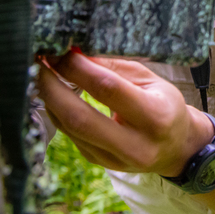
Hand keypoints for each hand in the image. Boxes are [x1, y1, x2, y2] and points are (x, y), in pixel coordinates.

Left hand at [35, 53, 213, 176]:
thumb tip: (74, 51)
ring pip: (70, 129)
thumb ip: (113, 66)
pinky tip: (53, 93)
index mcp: (155, 117)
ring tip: (41, 74)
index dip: (78, 68)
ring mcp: (115, 159)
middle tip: (38, 63)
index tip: (60, 50)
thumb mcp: (149, 79)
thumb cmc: (162, 104)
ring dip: (49, 99)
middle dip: (52, 87)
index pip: (108, 88)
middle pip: (79, 117)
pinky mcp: (99, 162)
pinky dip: (58, 111)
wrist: (176, 148)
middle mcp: (135, 145)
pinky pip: (70, 135)